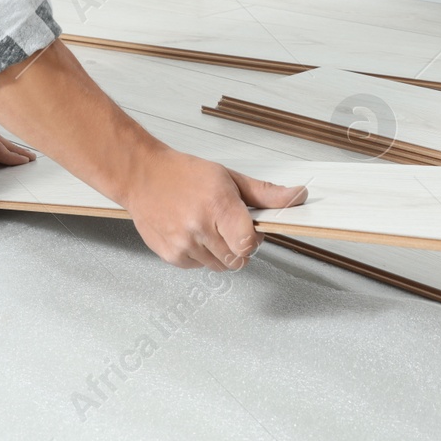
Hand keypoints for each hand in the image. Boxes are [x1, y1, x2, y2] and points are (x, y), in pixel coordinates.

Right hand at [119, 147, 307, 271]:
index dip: (254, 240)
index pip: (249, 244)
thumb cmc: (184, 174)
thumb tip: (298, 196)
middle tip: (227, 226)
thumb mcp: (228, 177)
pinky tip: (192, 233)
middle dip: (239, 247)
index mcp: (218, 205)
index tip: (250, 231)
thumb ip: (265, 193)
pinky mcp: (171, 255)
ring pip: (219, 266)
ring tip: (207, 227)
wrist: (142, 176)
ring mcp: (183, 244)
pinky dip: (200, 255)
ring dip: (220, 252)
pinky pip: (199, 267)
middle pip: (237, 260)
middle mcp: (199, 227)